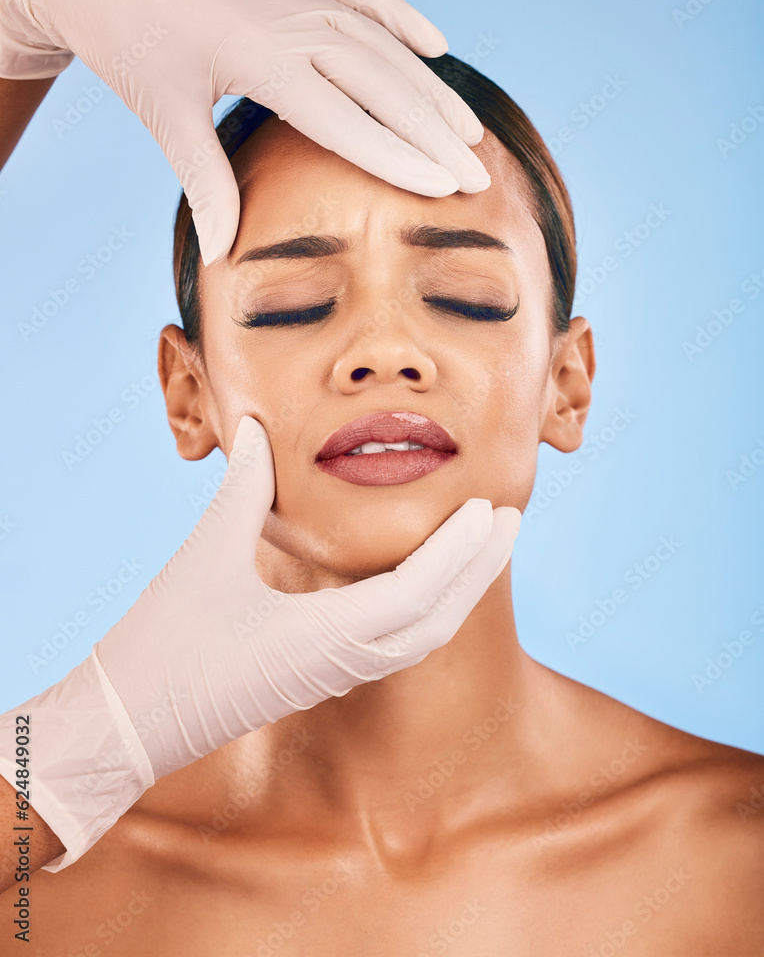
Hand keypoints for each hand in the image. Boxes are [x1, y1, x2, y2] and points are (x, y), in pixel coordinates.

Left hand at [0, 0, 489, 264]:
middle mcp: (294, 21)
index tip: (444, 189)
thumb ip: (203, 181)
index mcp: (263, 57)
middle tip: (479, 176)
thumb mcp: (163, 111)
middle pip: (384, 84)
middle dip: (436, 133)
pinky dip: (403, 20)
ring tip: (471, 133)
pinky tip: (437, 48)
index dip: (400, 157)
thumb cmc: (129, 37)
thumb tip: (221, 255)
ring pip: (385, 45)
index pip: (350, 119)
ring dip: (433, 90)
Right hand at [0, 416, 520, 869]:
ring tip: (479, 550)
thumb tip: (260, 428)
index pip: (417, 592)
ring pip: (419, 640)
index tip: (489, 510)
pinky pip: (392, 650)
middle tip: (509, 523)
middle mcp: (341, 664)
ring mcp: (331, 679)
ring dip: (455, 593)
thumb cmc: (162, 648)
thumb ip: (243, 489)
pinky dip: (423, 614)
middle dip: (477, 571)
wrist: (126, 727)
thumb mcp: (205, 557)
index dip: (458, 552)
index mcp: (324, 637)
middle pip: (435, 620)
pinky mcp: (316, 681)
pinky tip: (422, 589)